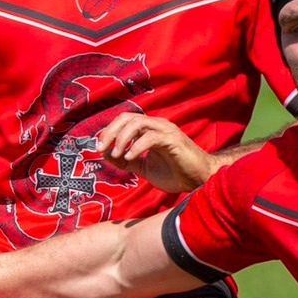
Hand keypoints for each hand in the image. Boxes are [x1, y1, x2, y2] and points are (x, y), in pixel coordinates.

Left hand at [92, 114, 215, 192]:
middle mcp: (157, 125)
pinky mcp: (173, 140)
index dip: (109, 131)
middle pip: (128, 117)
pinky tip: (129, 158)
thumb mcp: (144, 168)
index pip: (125, 121)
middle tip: (100, 148)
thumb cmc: (176, 173)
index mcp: (150, 129)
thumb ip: (127, 161)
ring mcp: (166, 130)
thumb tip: (107, 154)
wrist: (199, 180)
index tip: (99, 148)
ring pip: (137, 123)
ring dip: (122, 138)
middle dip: (110, 132)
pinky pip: (150, 137)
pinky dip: (136, 146)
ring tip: (116, 155)